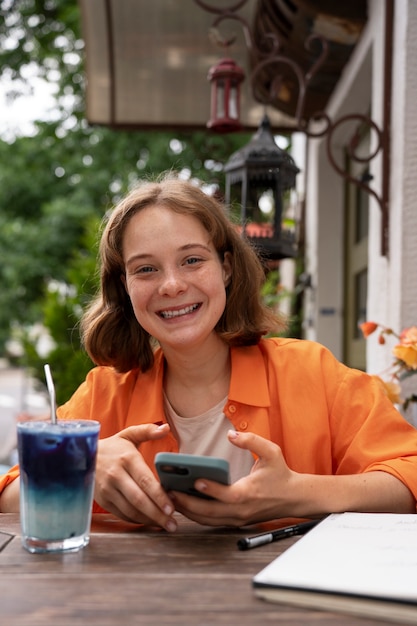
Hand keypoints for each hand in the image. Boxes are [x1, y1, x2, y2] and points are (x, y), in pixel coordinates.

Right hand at [94, 423, 176, 530]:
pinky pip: (122, 514)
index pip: (145, 481)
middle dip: (157, 513)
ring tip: (164, 524)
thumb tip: (166, 428)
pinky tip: (149, 521)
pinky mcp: (103, 500)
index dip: (159, 496)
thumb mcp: (129, 434)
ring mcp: (108, 489)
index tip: (172, 507)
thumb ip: (148, 431)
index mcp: (127, 459)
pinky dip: (137, 520)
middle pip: (139, 499)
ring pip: (130, 510)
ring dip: (148, 519)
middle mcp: (116, 475)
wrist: (83, 456)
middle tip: (172, 524)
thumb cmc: (113, 447)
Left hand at [170, 430, 297, 526]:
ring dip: (188, 511)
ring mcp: (237, 518)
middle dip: (187, 503)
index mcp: (248, 493)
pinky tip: (184, 504)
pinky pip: (211, 522)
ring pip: (207, 520)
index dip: (210, 489)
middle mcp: (241, 510)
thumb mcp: (271, 452)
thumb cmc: (281, 474)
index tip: (195, 480)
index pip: (226, 495)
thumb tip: (231, 435)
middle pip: (209, 512)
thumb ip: (251, 441)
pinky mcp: (235, 522)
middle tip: (169, 491)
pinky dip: (196, 515)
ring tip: (170, 497)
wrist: (294, 498)